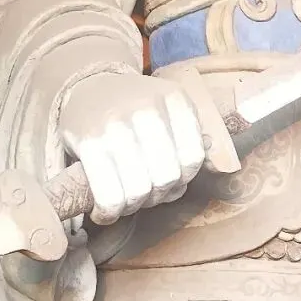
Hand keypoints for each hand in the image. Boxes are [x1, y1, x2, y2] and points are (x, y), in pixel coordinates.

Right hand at [58, 72, 205, 224]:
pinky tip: (104, 212)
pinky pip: (109, 193)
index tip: (170, 183)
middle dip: (157, 196)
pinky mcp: (89, 140)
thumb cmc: (134, 108)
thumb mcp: (169, 109)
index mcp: (174, 98)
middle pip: (167, 176)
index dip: (183, 179)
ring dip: (132, 207)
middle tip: (145, 197)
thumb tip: (214, 169)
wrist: (86, 87)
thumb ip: (191, 137)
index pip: (193, 157)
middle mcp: (147, 107)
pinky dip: (108, 212)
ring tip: (125, 204)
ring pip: (139, 189)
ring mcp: (116, 123)